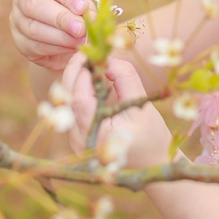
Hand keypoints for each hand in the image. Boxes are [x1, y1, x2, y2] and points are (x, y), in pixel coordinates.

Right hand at [9, 0, 92, 73]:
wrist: (63, 35)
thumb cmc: (73, 11)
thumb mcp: (81, 5)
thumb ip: (85, 9)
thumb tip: (91, 19)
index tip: (82, 7)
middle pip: (33, 4)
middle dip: (60, 18)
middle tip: (80, 28)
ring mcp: (17, 20)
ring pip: (33, 29)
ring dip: (60, 37)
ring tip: (80, 41)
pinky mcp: (19, 42)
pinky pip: (35, 46)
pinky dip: (57, 49)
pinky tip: (71, 48)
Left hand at [61, 51, 172, 168]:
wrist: (153, 165)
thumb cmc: (152, 138)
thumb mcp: (142, 105)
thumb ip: (125, 78)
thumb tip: (107, 59)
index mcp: (98, 138)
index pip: (80, 99)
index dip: (83, 72)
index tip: (92, 53)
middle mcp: (81, 143)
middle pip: (66, 100)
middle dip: (73, 72)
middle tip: (86, 53)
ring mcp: (76, 143)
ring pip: (65, 104)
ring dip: (73, 81)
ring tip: (88, 63)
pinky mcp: (77, 139)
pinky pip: (71, 110)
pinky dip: (77, 92)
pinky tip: (89, 80)